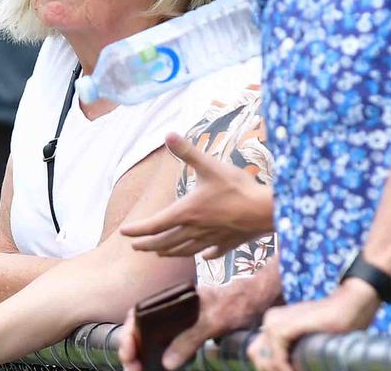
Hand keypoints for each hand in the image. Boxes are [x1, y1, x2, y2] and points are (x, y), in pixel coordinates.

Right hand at [119, 279, 267, 370]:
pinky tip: (160, 366)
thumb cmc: (235, 303)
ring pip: (152, 335)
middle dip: (132, 348)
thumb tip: (167, 364)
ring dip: (143, 352)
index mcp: (171, 298)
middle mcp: (170, 306)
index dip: (128, 334)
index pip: (138, 313)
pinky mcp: (189, 329)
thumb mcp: (213, 321)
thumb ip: (189, 339)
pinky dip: (160, 354)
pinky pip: (168, 342)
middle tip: (132, 368)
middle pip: (141, 326)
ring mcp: (179, 318)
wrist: (256, 299)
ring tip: (140, 369)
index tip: (128, 353)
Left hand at [121, 133, 272, 258]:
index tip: (124, 232)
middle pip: (166, 242)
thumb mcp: (210, 166)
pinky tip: (204, 255)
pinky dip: (205, 254)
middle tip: (136, 246)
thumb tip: (168, 134)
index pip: (154, 224)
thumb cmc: (238, 188)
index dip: (137, 229)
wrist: (266, 211)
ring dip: (169, 251)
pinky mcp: (228, 243)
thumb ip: (188, 152)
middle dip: (148, 244)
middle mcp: (195, 230)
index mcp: (186, 212)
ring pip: (185, 250)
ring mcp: (212, 239)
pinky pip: (212, 251)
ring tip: (160, 252)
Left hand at [247, 278, 379, 370]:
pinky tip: (296, 370)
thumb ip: (291, 348)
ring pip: (264, 359)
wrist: (348, 304)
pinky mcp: (284, 326)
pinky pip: (276, 356)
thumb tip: (282, 366)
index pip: (258, 352)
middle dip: (270, 368)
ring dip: (279, 369)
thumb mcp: (306, 337)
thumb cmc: (332, 324)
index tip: (289, 369)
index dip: (270, 366)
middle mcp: (270, 319)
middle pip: (256, 355)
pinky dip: (284, 367)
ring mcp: (275, 321)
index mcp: (273, 322)